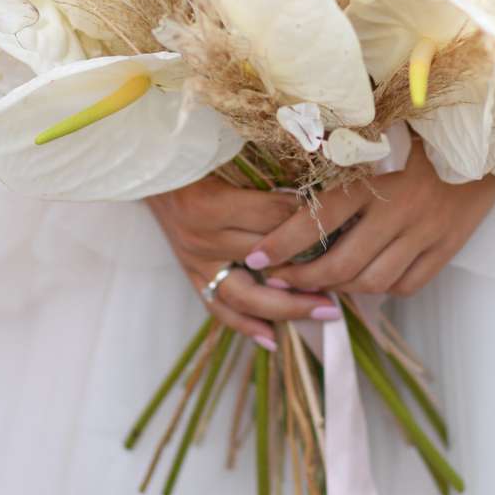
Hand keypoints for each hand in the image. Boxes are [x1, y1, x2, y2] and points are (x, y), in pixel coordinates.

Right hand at [146, 176, 340, 350]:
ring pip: (245, 294)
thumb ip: (264, 174)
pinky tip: (273, 339)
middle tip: (346, 279)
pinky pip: (219, 308)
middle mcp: (202, 238)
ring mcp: (195, 261)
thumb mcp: (223, 155)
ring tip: (324, 311)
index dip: (309, 220)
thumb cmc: (192, 157)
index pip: (272, 218)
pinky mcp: (191, 274)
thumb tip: (313, 193)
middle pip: (265, 259)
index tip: (341, 224)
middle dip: (309, 269)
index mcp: (210, 204)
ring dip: (287, 306)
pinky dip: (246, 326)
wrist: (148, 170)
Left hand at [242, 139, 494, 296]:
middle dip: (304, 279)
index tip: (257, 258)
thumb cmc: (427, 128)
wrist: (493, 135)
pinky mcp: (448, 248)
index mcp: (377, 177)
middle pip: (342, 263)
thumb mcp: (384, 131)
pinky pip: (407, 284)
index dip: (283, 242)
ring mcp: (426, 233)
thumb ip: (345, 148)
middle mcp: (401, 210)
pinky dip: (382, 289)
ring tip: (317, 284)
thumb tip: (294, 158)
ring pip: (373, 280)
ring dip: (339, 288)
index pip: (319, 217)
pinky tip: (366, 280)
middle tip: (280, 282)